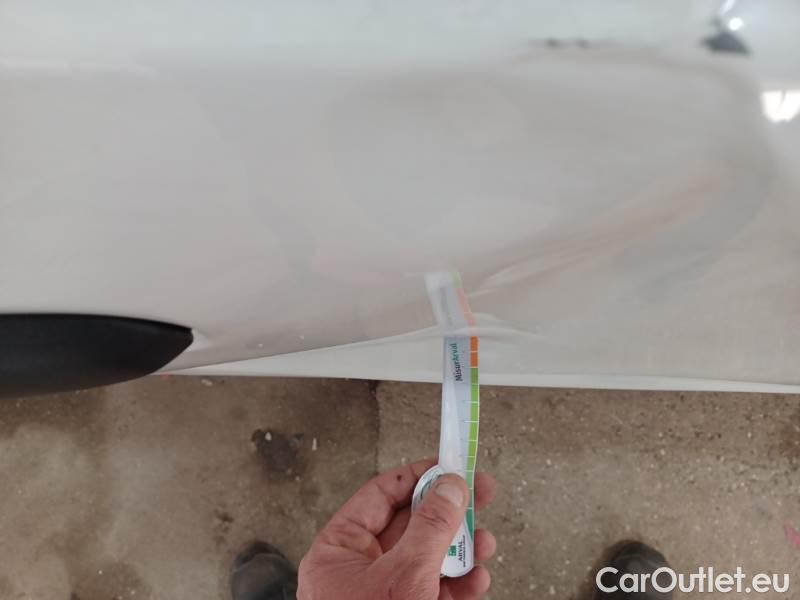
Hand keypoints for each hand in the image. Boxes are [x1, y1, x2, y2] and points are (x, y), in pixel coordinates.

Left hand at [298, 459, 496, 599]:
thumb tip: (449, 486)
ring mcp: (384, 598)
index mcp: (338, 553)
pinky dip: (459, 584)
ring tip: (485, 543)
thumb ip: (429, 528)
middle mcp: (359, 572)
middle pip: (410, 525)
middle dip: (448, 513)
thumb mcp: (403, 578)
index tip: (449, 463)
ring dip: (460, 550)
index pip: (380, 497)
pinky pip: (435, 591)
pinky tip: (477, 580)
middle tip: (480, 492)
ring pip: (427, 559)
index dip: (418, 477)